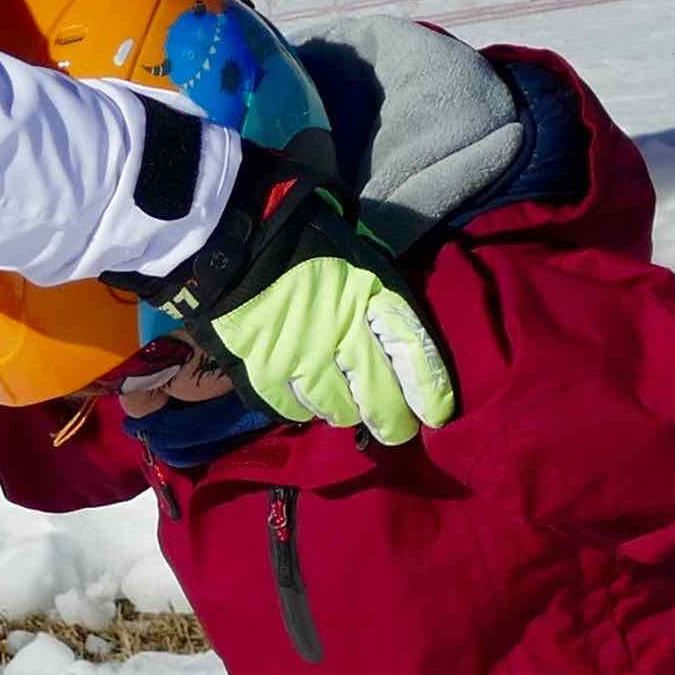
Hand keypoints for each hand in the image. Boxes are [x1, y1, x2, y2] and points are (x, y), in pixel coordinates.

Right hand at [213, 255, 455, 444]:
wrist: (237, 245)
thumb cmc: (308, 250)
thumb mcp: (359, 262)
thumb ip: (384, 303)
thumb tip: (408, 353)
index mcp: (369, 295)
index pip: (412, 351)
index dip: (428, 390)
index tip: (437, 415)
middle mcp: (339, 331)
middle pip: (379, 398)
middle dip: (393, 421)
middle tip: (395, 429)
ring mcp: (299, 356)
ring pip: (339, 411)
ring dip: (345, 409)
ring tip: (343, 398)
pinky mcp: (264, 373)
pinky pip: (297, 411)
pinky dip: (306, 406)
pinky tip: (306, 390)